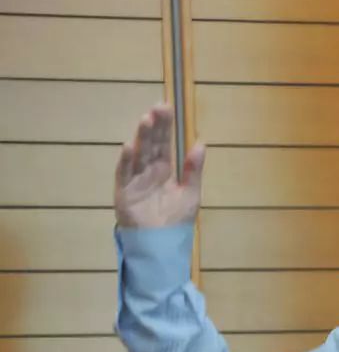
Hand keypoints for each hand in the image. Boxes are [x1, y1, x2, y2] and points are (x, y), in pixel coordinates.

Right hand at [115, 104, 205, 227]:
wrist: (162, 245)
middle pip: (151, 144)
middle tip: (158, 107)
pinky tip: (130, 146)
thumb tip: (201, 143)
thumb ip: (194, 170)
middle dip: (154, 126)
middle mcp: (148, 171)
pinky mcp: (124, 192)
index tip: (166, 107)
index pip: (164, 144)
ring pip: (138, 154)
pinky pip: (124, 174)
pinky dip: (126, 161)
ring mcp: (134, 180)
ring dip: (141, 137)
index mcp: (165, 170)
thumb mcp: (191, 193)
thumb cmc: (176, 221)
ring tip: (146, 120)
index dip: (165, 127)